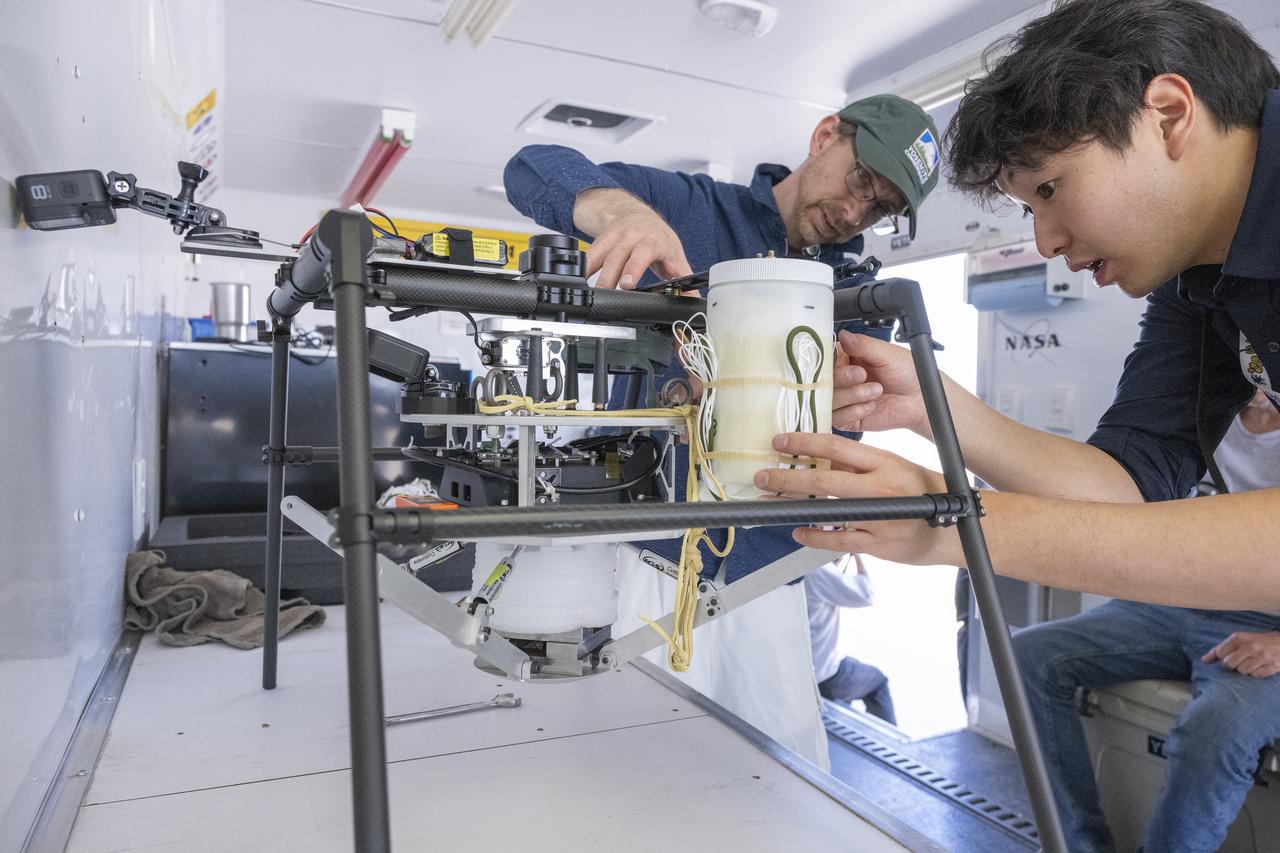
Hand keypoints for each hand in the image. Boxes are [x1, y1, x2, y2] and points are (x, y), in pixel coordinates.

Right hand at [575, 189, 691, 289]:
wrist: (636, 214)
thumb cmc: (658, 238)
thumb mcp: (675, 256)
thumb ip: (685, 280)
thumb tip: (694, 301)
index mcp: (653, 241)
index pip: (643, 253)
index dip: (634, 267)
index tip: (627, 283)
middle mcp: (632, 236)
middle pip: (618, 257)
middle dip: (610, 277)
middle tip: (606, 293)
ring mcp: (614, 237)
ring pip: (602, 256)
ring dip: (594, 276)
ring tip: (591, 294)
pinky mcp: (600, 240)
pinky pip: (590, 254)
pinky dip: (584, 268)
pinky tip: (578, 281)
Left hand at [753, 432, 955, 565]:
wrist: (954, 528)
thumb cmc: (921, 492)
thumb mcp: (894, 467)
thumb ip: (859, 465)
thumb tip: (819, 458)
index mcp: (884, 462)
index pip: (837, 446)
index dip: (804, 443)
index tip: (779, 442)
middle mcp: (880, 488)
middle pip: (825, 480)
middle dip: (787, 478)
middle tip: (762, 475)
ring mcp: (879, 518)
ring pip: (828, 511)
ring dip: (793, 506)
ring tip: (770, 501)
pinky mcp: (878, 544)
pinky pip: (839, 541)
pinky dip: (815, 536)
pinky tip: (797, 531)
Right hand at [832, 330, 929, 433]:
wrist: (919, 398)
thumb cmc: (907, 372)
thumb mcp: (886, 353)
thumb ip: (863, 345)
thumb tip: (844, 335)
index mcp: (845, 359)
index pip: (824, 359)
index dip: (829, 362)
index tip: (845, 362)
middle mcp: (840, 379)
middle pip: (822, 381)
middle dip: (842, 379)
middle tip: (862, 375)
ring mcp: (842, 399)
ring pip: (828, 400)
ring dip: (852, 395)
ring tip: (875, 390)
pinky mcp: (847, 418)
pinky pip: (837, 418)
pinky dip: (854, 411)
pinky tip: (871, 406)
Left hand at [1202, 631, 1279, 677]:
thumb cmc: (1256, 642)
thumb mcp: (1238, 640)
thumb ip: (1220, 649)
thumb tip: (1204, 660)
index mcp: (1240, 638)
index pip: (1220, 653)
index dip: (1221, 658)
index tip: (1226, 658)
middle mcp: (1250, 646)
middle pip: (1229, 664)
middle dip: (1231, 666)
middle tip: (1237, 663)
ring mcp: (1262, 657)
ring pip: (1242, 671)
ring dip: (1244, 670)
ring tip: (1250, 664)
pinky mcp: (1272, 666)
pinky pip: (1256, 675)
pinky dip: (1256, 674)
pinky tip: (1259, 667)